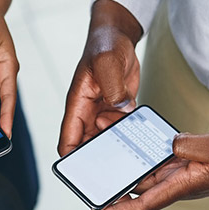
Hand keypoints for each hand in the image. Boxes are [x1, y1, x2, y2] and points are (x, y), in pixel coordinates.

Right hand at [59, 0, 142, 156]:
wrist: (119, 36)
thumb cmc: (105, 44)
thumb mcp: (107, 63)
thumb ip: (113, 89)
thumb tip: (122, 111)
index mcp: (77, 104)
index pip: (68, 140)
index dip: (71, 159)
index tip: (82, 173)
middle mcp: (87, 113)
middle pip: (88, 146)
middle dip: (98, 158)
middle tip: (115, 170)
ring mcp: (103, 112)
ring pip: (107, 140)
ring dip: (118, 146)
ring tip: (132, 151)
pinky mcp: (117, 110)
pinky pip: (122, 129)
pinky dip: (130, 134)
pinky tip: (140, 136)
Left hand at [85, 125, 208, 209]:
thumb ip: (191, 145)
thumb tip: (169, 144)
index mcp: (184, 186)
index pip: (142, 204)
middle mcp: (178, 184)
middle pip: (136, 192)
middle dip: (111, 190)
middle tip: (85, 182)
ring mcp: (181, 174)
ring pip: (144, 175)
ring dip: (123, 169)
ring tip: (101, 153)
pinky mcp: (185, 163)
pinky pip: (157, 162)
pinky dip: (141, 156)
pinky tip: (128, 143)